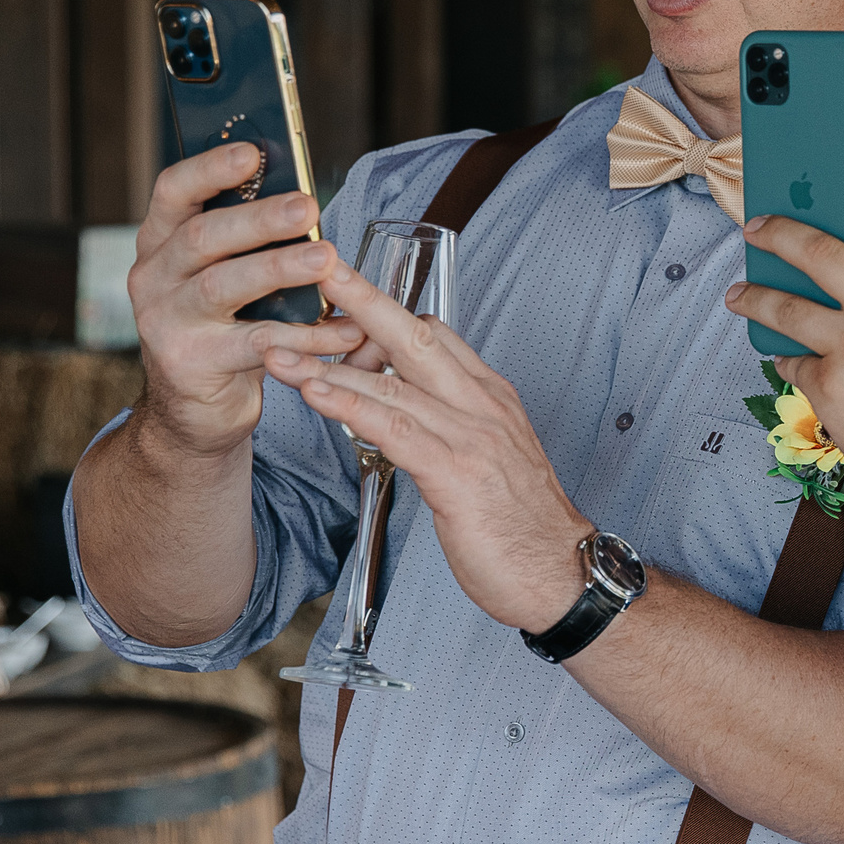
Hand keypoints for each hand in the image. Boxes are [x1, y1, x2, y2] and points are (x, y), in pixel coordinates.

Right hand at [130, 146, 362, 458]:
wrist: (192, 409)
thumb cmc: (223, 326)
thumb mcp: (227, 277)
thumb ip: (249, 242)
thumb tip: (305, 199)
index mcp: (162, 241)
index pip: (173, 190)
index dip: (210, 169)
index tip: (252, 152)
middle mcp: (154, 276)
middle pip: (203, 236)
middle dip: (258, 219)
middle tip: (308, 207)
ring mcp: (165, 321)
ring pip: (224, 286)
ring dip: (280, 269)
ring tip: (328, 260)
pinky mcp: (190, 363)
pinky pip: (256, 343)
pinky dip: (305, 336)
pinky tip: (344, 330)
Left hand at [261, 263, 590, 632]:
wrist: (563, 575)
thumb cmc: (524, 528)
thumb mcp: (492, 460)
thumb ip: (452, 427)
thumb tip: (405, 413)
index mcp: (491, 398)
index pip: (435, 335)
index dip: (385, 315)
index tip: (341, 298)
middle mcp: (483, 406)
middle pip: (414, 336)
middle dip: (362, 298)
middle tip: (317, 268)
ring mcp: (472, 437)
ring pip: (393, 382)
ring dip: (329, 363)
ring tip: (280, 350)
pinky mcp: (457, 474)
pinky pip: (395, 428)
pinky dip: (351, 405)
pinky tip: (316, 393)